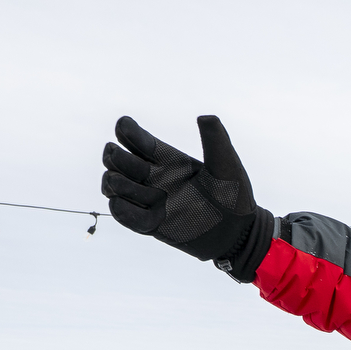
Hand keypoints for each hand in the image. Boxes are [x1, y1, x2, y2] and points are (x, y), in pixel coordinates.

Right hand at [101, 116, 273, 276]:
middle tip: (131, 163)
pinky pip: (122, 213)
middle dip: (114, 156)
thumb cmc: (234, 196)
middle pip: (117, 159)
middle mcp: (154, 176)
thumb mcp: (227, 166)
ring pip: (113, 184)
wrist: (237, 233)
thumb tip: (206, 117)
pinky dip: (119, 208)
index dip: (126, 130)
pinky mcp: (149, 224)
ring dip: (116, 183)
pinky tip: (125, 205)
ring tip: (139, 189)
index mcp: (168, 158)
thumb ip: (216, 141)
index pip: (135, 138)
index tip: (124, 126)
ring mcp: (149, 200)